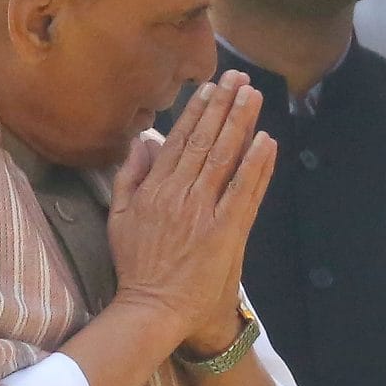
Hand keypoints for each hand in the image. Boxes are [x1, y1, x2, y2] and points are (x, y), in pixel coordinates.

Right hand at [109, 72, 274, 350]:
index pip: (179, 140)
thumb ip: (129, 176)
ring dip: (241, 123)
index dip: (197, 110)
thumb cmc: (138, 266)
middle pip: (205, 140)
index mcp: (154, 188)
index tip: (210, 86)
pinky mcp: (225, 231)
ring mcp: (203, 211)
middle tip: (239, 77)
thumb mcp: (119, 216)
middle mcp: (178, 194)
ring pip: (224, 158)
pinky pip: (244, 191)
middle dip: (223, 105)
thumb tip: (142, 140)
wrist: (153, 308)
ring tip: (253, 95)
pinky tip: (266, 141)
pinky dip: (256, 165)